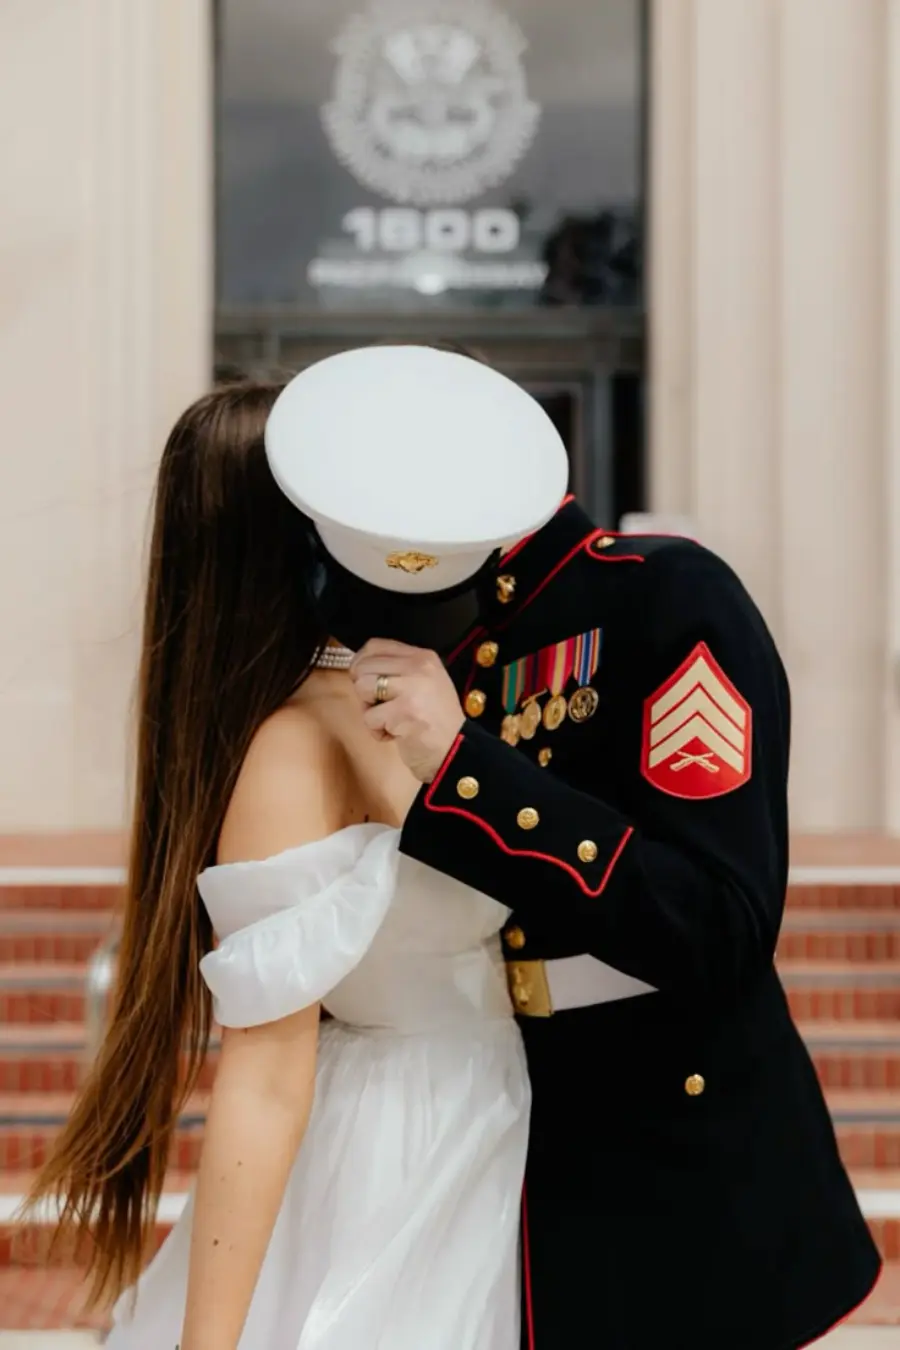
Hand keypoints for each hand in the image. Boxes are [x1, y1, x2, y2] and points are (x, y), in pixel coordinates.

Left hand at [349, 639, 464, 782]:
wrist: (455, 751)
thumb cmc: (436, 721)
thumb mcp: (424, 683)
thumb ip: (397, 670)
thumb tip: (359, 667)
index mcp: (423, 657)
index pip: (375, 646)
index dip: (361, 663)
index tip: (365, 681)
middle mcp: (418, 666)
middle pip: (364, 667)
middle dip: (364, 691)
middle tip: (382, 707)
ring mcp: (411, 688)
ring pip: (362, 687)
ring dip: (369, 710)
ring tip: (389, 720)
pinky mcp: (403, 711)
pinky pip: (369, 717)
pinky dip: (377, 731)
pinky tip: (395, 735)